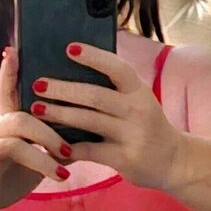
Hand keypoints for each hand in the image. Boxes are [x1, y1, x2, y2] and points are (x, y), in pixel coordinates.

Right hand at [0, 46, 73, 210]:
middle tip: (69, 149)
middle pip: (22, 116)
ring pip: (11, 139)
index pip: (14, 90)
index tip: (15, 48)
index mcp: (11, 121)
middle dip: (49, 131)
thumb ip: (56, 140)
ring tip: (60, 172)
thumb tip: (90, 128)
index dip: (12, 70)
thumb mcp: (37, 156)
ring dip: (38, 156)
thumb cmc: (11, 174)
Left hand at [29, 41, 185, 190]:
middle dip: (63, 89)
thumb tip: (72, 69)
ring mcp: (132, 135)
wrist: (174, 162)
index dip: (94, 57)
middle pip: (95, 95)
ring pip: (89, 121)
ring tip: (36, 109)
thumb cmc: (146, 126)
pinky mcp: (125, 158)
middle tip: (37, 84)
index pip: (117, 68)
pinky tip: (49, 144)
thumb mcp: (138, 101)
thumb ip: (113, 89)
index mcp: (139, 91)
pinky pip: (90, 151)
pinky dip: (68, 147)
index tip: (69, 48)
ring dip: (59, 114)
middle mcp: (138, 110)